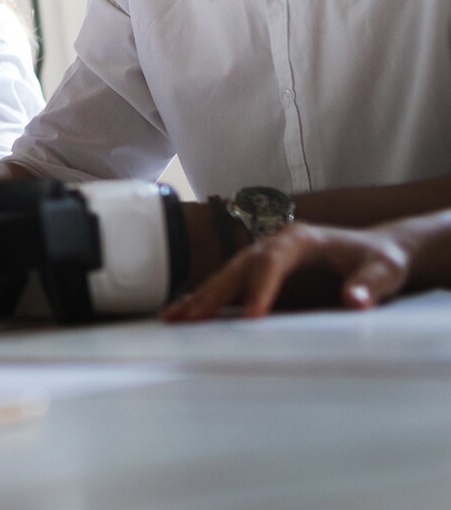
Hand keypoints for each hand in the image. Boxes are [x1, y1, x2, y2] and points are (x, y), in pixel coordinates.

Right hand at [163, 223, 411, 321]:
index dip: (260, 288)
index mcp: (301, 239)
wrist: (378, 252)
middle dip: (214, 292)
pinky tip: (182, 315)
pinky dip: (205, 300)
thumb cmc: (382, 260)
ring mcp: (263, 259)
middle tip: (192, 318)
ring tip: (172, 318)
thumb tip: (355, 301)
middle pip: (237, 267)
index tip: (251, 317)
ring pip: (225, 277)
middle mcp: (275, 245)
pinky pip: (228, 287)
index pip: (273, 261)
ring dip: (200, 298)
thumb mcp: (386, 270)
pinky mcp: (261, 276)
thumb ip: (371, 284)